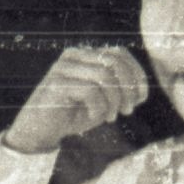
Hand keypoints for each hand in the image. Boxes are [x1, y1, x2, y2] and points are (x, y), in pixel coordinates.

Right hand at [6, 46, 150, 156]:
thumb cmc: (74, 113)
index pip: (119, 53)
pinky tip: (95, 118)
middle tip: (127, 110)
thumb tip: (142, 88)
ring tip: (110, 117)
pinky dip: (99, 108)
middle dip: (128, 89)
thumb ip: (120, 88)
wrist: (41, 130)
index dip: (137, 75)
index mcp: (85, 55)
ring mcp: (63, 68)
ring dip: (114, 102)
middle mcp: (73, 56)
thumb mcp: (103, 99)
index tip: (140, 99)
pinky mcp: (56, 84)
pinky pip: (91, 91)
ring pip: (104, 77)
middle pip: (114, 63)